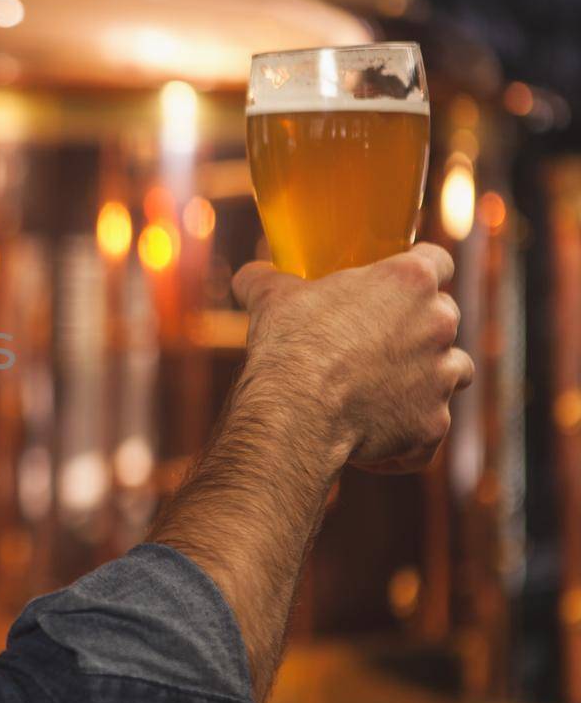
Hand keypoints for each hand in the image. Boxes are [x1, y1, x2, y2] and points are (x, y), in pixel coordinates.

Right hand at [232, 243, 474, 472]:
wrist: (296, 412)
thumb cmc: (290, 345)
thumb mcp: (270, 298)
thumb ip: (266, 278)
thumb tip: (251, 275)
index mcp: (407, 281)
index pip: (436, 261)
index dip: (420, 269)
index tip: (401, 282)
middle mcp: (438, 324)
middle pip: (445, 317)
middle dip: (418, 329)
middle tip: (377, 341)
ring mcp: (441, 378)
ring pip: (452, 371)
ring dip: (427, 378)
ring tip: (384, 390)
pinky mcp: (432, 424)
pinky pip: (428, 432)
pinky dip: (407, 438)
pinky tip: (372, 441)